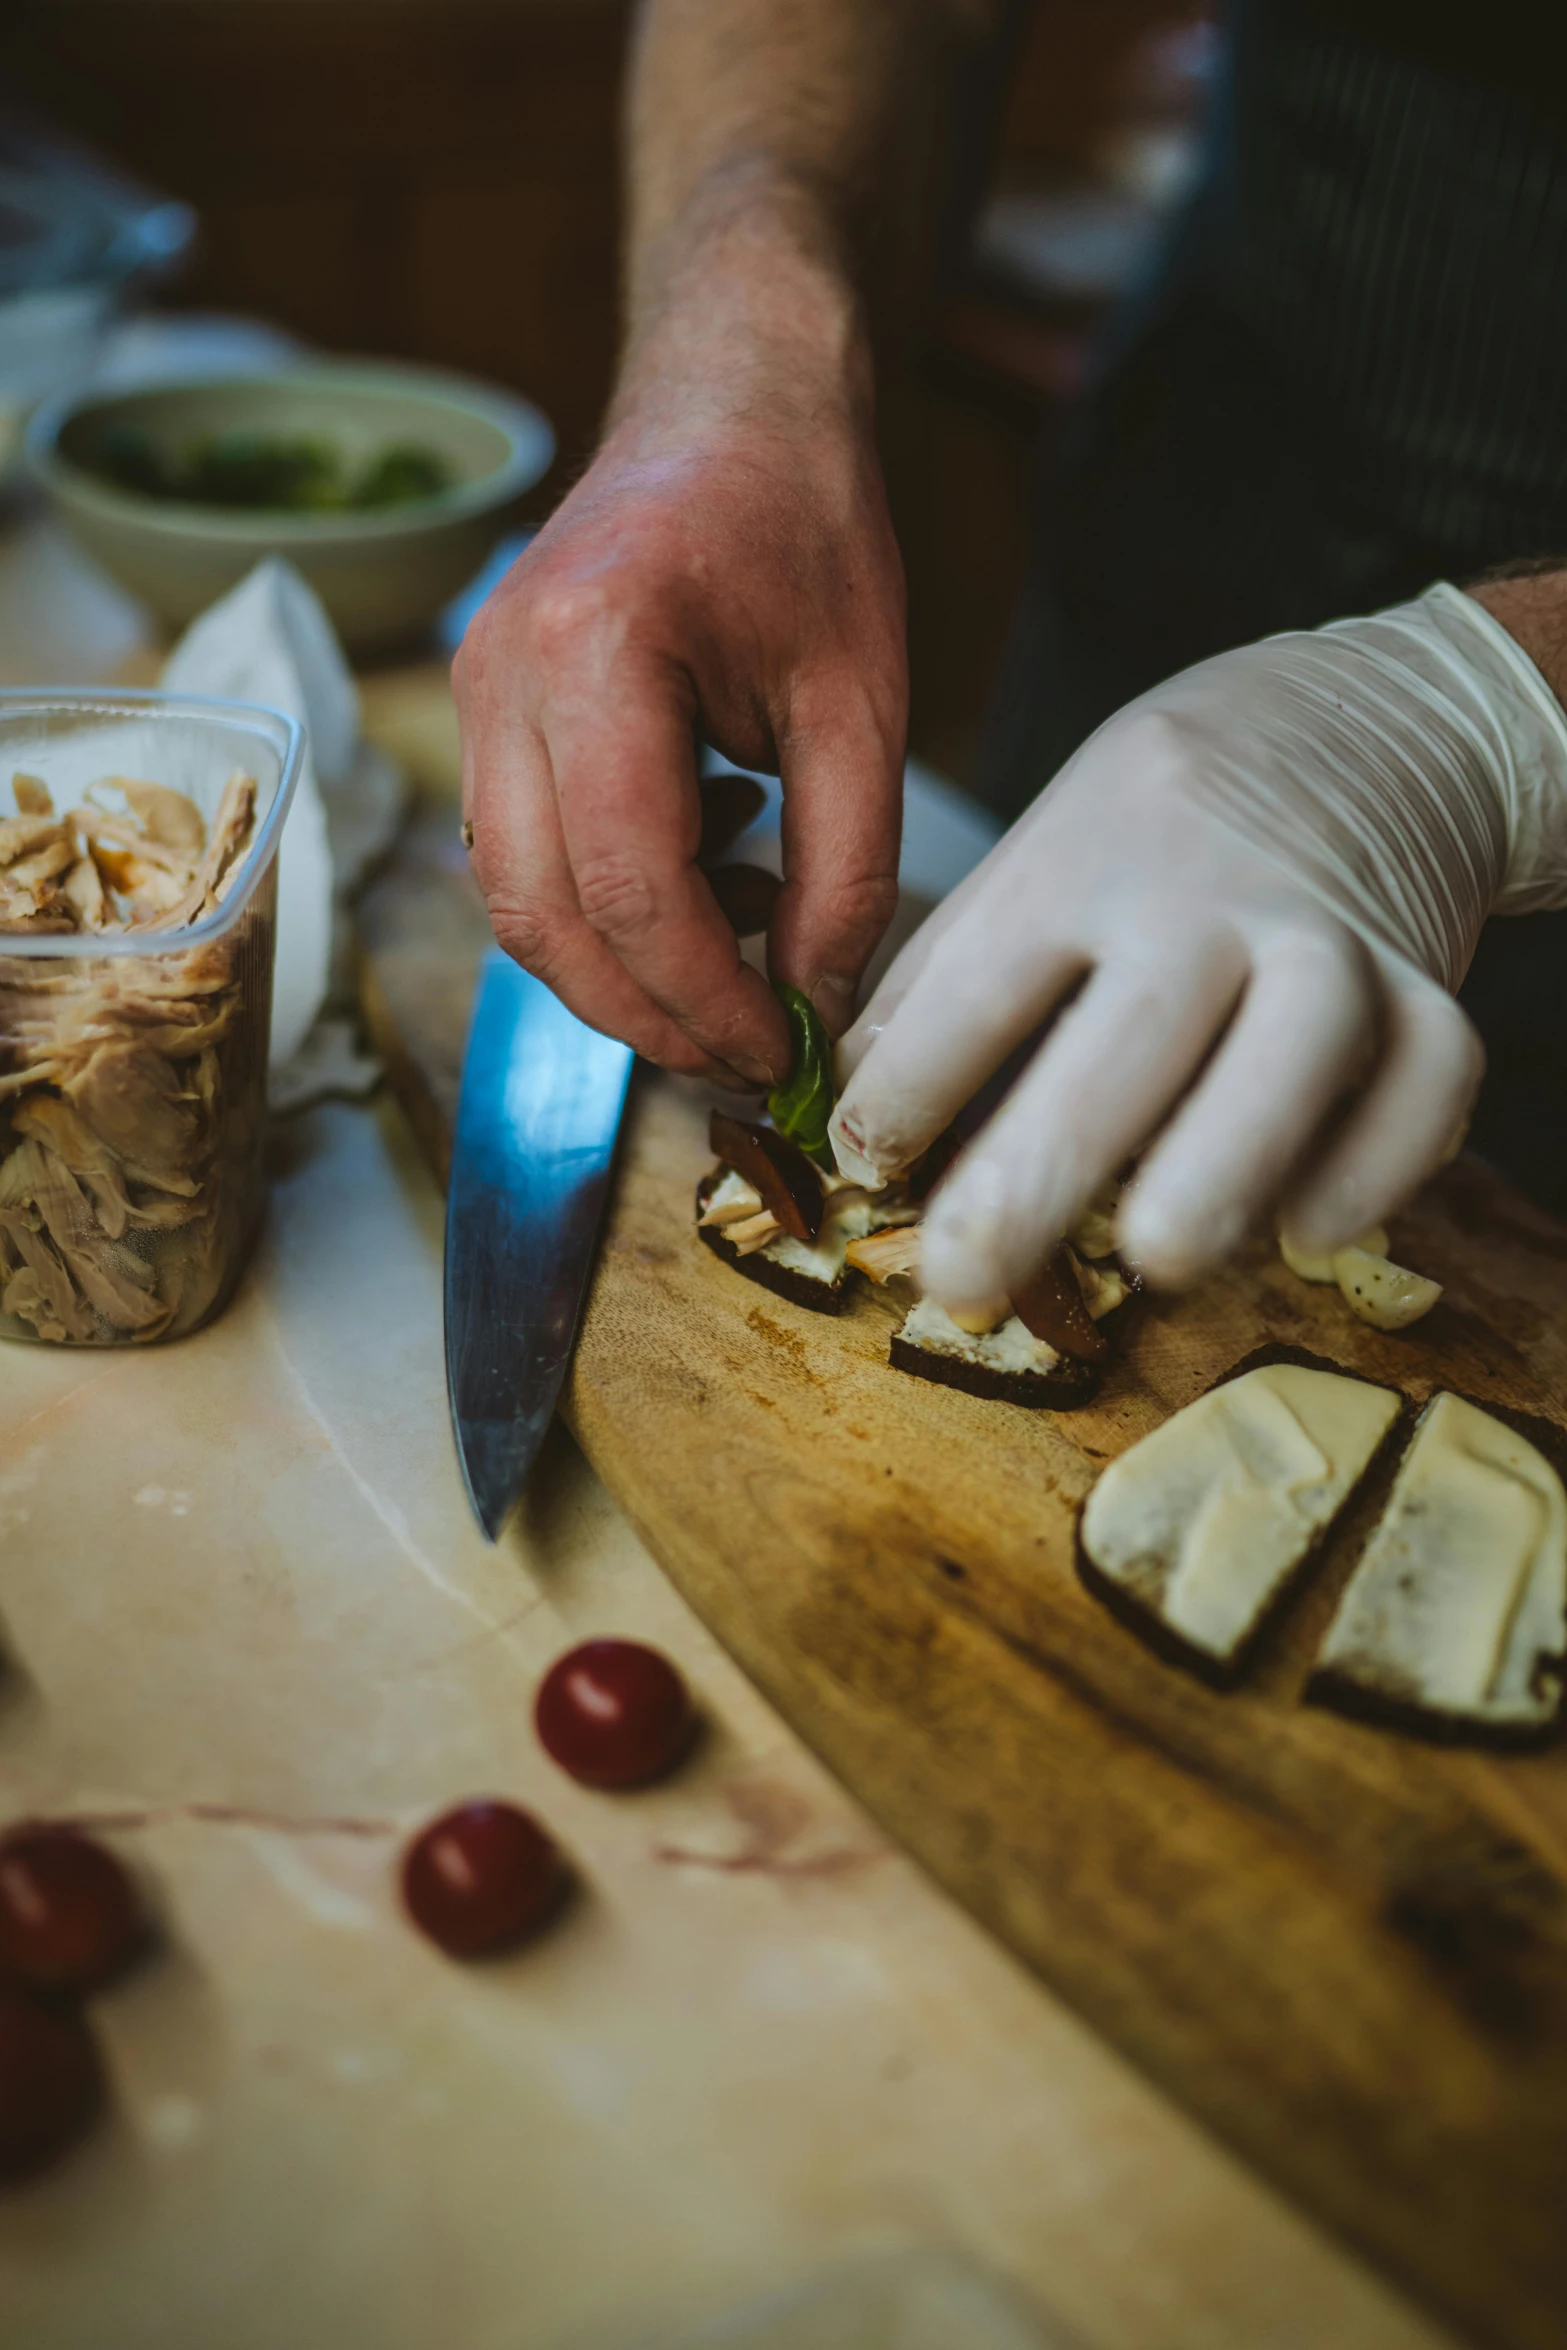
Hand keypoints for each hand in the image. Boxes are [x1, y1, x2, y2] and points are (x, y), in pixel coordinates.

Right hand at [454, 357, 905, 1088]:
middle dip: (646, 1015)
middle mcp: (501, 676)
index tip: (779, 1052)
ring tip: (741, 963)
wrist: (730, 399)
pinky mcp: (483, 715)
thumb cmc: (803, 521)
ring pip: (515, 902)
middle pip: (541, 918)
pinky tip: (704, 885)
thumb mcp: (863, 702)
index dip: (704, 997)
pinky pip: (520, 859)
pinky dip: (602, 914)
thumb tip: (817, 1005)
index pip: (630, 887)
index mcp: (595, 650)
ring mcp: (474, 694)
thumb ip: (846, 867)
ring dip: (619, 975)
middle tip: (748, 1058)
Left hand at [830, 585, 1566, 1303]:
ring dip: (1226, 1166)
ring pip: (1297, 1050)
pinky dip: (1375, 1169)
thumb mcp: (1042, 846)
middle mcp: (1213, 889)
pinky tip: (1303, 1235)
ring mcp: (1334, 934)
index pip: (983, 979)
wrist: (1375, 717)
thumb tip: (861, 1125)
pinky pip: (1428, 1083)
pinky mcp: (1432, 980)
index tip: (864, 1165)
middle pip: (1128, 1038)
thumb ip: (951, 978)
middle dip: (1039, 1172)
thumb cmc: (1173, 811)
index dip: (912, 1084)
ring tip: (1156, 1262)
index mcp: (1090, 851)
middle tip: (962, 1277)